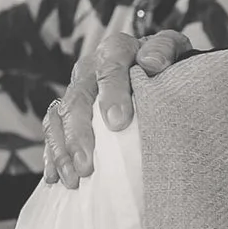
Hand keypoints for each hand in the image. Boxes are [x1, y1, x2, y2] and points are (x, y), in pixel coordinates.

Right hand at [40, 28, 189, 185]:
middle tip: (87, 164)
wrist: (156, 71)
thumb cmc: (166, 65)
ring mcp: (76, 91)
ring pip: (59, 117)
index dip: (111, 93)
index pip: (110, 66)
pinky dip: (52, 155)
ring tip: (74, 178)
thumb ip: (165, 50)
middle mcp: (90, 69)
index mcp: (116, 50)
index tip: (118, 122)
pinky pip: (52, 131)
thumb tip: (151, 63)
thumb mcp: (175, 51)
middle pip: (78, 98)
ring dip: (63, 149)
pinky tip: (55, 177)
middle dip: (80, 133)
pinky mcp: (67, 112)